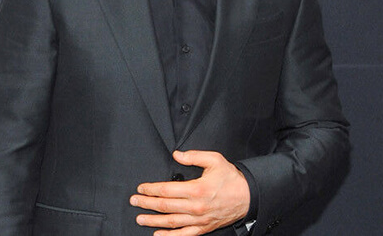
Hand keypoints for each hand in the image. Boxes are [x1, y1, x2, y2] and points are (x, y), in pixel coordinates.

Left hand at [129, 150, 250, 235]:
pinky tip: (158, 235)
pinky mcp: (204, 228)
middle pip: (165, 206)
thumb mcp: (214, 160)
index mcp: (197, 189)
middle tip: (134, 201)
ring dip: (153, 221)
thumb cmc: (231, 178)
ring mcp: (199, 220)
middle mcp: (196, 207)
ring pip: (171, 222)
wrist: (248, 196)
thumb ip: (193, 156)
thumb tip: (177, 155)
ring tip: (140, 219)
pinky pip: (184, 235)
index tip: (141, 187)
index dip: (151, 189)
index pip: (167, 190)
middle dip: (147, 204)